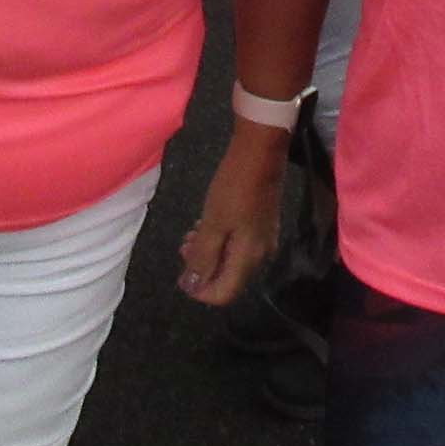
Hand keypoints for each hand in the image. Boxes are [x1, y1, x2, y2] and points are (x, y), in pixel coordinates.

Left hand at [176, 122, 288, 305]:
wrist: (261, 151)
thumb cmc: (234, 187)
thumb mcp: (213, 223)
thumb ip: (202, 257)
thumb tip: (193, 286)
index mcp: (249, 258)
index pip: (224, 294)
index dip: (200, 291)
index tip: (181, 274)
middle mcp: (260, 255)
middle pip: (228, 278)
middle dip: (202, 270)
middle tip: (183, 247)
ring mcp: (263, 239)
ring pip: (231, 260)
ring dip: (208, 254)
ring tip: (191, 234)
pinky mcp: (262, 224)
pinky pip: (238, 245)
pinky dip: (219, 241)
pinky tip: (207, 225)